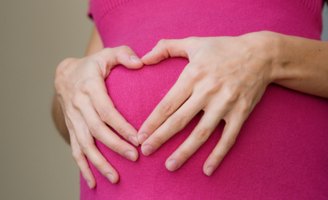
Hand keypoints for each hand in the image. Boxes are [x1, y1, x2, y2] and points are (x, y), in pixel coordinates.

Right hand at [54, 46, 142, 187]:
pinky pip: (75, 150)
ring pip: (85, 144)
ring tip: (115, 178)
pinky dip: (83, 167)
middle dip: (115, 146)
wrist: (65, 74)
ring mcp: (73, 119)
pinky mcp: (72, 128)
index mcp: (89, 87)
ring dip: (99, 162)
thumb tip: (141, 62)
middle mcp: (79, 105)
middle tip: (134, 157)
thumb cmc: (93, 65)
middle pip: (96, 130)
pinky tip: (93, 182)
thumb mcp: (107, 54)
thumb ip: (124, 54)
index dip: (121, 126)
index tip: (138, 138)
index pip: (106, 110)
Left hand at [138, 32, 274, 175]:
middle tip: (145, 151)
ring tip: (170, 166)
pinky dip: (218, 155)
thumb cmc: (223, 48)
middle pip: (179, 120)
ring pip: (201, 133)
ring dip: (185, 151)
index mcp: (193, 75)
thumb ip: (166, 48)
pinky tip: (207, 170)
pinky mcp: (240, 113)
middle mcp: (207, 91)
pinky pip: (228, 138)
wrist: (261, 54)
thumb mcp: (194, 43)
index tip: (139, 135)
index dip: (152, 121)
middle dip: (160, 138)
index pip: (167, 103)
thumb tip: (143, 58)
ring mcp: (225, 104)